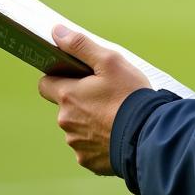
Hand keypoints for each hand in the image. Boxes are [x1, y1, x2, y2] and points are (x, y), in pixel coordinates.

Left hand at [38, 25, 151, 174]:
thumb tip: (56, 32)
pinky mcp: (89, 162)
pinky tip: (118, 134)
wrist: (149, 136)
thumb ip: (81, 46)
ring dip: (91, 121)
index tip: (76, 76)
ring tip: (116, 115)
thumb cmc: (130, 96)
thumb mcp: (110, 61)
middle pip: (65, 106)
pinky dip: (100, 140)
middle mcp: (66, 122)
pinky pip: (89, 147)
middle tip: (107, 95)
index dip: (59, 77)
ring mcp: (77, 145)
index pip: (45, 84)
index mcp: (68, 97)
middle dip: (80, 100)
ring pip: (78, 127)